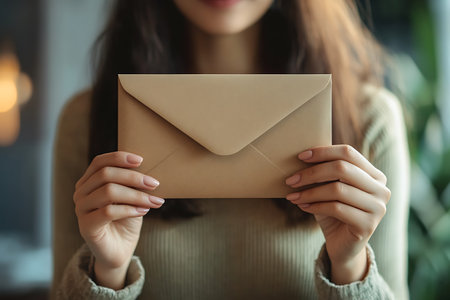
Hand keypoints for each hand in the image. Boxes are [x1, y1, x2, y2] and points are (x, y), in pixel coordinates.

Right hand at [73, 151, 164, 289]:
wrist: (120, 250)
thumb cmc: (126, 220)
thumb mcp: (131, 196)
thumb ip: (133, 182)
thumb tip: (148, 169)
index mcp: (89, 181)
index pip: (100, 162)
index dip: (119, 158)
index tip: (141, 160)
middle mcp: (81, 193)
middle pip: (105, 175)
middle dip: (133, 177)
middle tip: (154, 183)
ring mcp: (81, 209)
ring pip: (108, 192)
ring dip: (136, 194)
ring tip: (154, 200)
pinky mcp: (86, 226)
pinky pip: (108, 211)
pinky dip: (130, 209)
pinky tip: (144, 211)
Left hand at [285, 145, 389, 283]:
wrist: (342, 246)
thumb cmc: (334, 212)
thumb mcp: (329, 188)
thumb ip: (324, 172)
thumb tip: (303, 156)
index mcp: (374, 175)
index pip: (348, 153)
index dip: (323, 152)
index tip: (300, 157)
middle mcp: (381, 189)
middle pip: (342, 169)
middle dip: (312, 173)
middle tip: (291, 180)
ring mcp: (378, 208)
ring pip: (337, 189)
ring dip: (310, 192)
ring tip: (293, 196)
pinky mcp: (368, 225)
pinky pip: (336, 208)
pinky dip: (315, 206)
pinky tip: (303, 206)